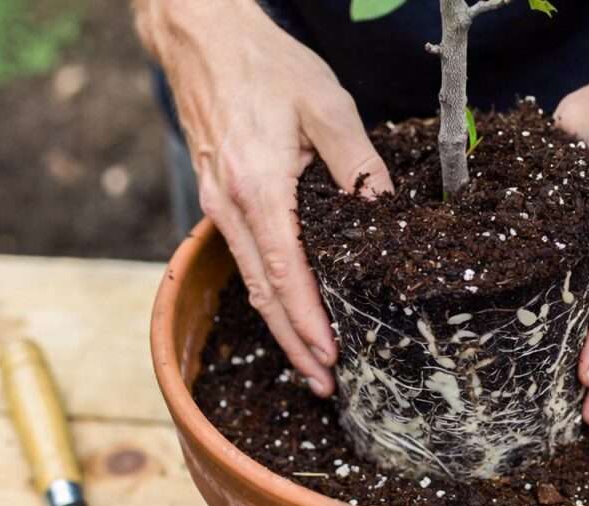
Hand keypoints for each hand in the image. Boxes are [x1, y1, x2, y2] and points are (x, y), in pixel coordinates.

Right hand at [135, 0, 393, 394]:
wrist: (203, 39)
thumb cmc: (266, 67)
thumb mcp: (327, 106)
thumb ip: (359, 165)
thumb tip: (386, 217)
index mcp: (257, 188)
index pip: (286, 274)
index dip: (310, 322)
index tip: (332, 358)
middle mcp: (230, 206)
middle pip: (263, 294)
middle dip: (295, 344)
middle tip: (324, 384)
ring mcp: (217, 205)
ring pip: (251, 282)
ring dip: (280, 327)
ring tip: (309, 364)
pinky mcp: (216, 199)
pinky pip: (244, 258)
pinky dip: (267, 295)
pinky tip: (288, 311)